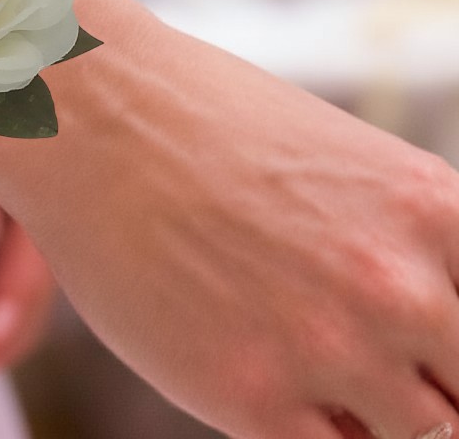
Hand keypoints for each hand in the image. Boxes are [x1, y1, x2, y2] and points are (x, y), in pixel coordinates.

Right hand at [0, 0, 458, 438]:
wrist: (93, 109)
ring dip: (366, 413)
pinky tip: (262, 376)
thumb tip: (420, 335)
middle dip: (426, 388)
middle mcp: (403, 287)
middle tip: (365, 363)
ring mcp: (330, 347)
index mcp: (437, 213)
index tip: (425, 353)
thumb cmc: (201, 122)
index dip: (452, 350)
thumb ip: (399, 248)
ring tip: (306, 362)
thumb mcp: (337, 163)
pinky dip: (307, 428)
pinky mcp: (251, 395)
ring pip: (411, 438)